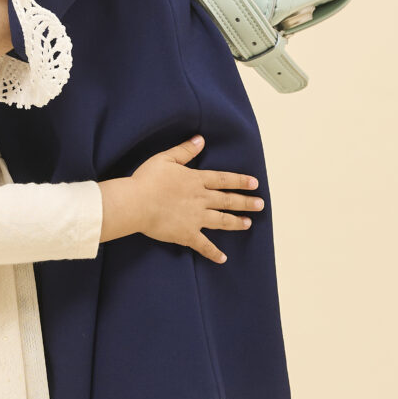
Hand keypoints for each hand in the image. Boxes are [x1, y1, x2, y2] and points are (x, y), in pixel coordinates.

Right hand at [102, 136, 262, 263]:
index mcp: (195, 180)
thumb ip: (184, 150)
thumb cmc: (148, 179)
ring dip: (236, 222)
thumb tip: (201, 140)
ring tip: (248, 224)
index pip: (223, 180)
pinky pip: (204, 245)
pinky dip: (214, 253)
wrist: (137, 203)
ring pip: (222, 221)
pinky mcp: (187, 234)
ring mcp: (196, 218)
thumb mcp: (165, 158)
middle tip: (260, 204)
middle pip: (227, 201)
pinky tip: (223, 258)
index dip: (240, 181)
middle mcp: (200, 199)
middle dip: (245, 202)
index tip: (254, 183)